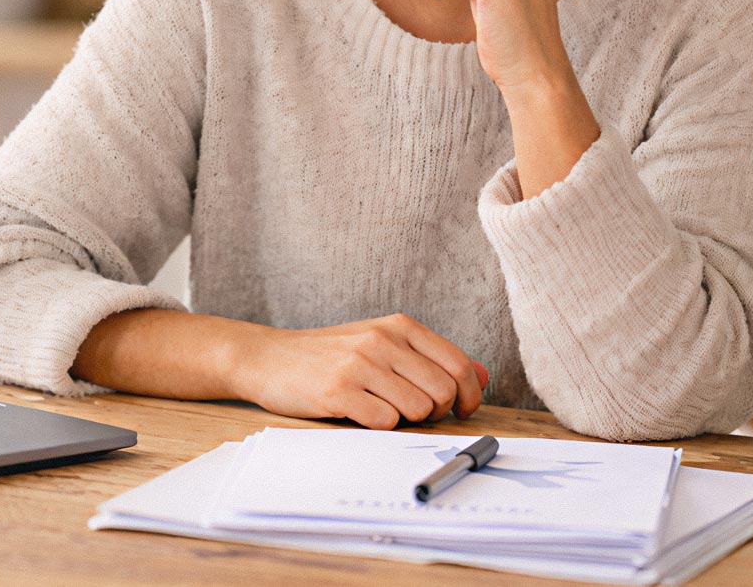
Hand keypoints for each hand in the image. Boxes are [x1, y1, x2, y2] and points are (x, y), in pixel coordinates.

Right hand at [228, 313, 489, 429]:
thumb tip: (482, 376)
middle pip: (443, 392)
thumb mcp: (382, 344)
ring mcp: (360, 364)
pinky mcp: (339, 391)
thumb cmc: (331, 355)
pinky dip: (379, 426)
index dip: (469, 395)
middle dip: (436, 413)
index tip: (460, 410)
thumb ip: (432, 358)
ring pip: (418, 409)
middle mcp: (382, 340)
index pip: (459, 364)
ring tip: (380, 409)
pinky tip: (360, 413)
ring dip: (405, 420)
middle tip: (413, 412)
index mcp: (399, 326)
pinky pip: (385, 422)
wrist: (269, 357)